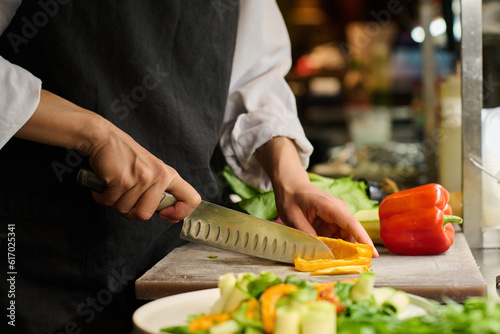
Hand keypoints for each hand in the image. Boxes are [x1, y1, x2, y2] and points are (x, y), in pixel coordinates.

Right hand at [15, 89, 200, 221]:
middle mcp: (158, 176)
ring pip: (125, 210)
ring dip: (113, 203)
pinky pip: (110, 202)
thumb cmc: (125, 156)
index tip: (165, 214)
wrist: (104, 137)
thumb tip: (167, 213)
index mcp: (168, 174)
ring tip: (113, 187)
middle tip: (123, 199)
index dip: (180, 213)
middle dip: (129, 212)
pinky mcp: (121, 180)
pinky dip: (102, 197)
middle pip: (145, 214)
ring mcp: (140, 178)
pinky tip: (104, 185)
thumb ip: (159, 189)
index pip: (191, 199)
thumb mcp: (151, 169)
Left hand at [255, 136, 377, 256]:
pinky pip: (338, 236)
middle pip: (351, 232)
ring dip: (343, 249)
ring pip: (345, 236)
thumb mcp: (293, 217)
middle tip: (353, 267)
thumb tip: (318, 251)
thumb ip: (306, 234)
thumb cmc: (291, 198)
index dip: (362, 239)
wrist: (291, 186)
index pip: (350, 223)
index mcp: (329, 206)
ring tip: (339, 263)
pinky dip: (335, 246)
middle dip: (354, 250)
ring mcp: (336, 215)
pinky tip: (330, 255)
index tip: (372, 253)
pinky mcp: (332, 221)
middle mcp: (338, 210)